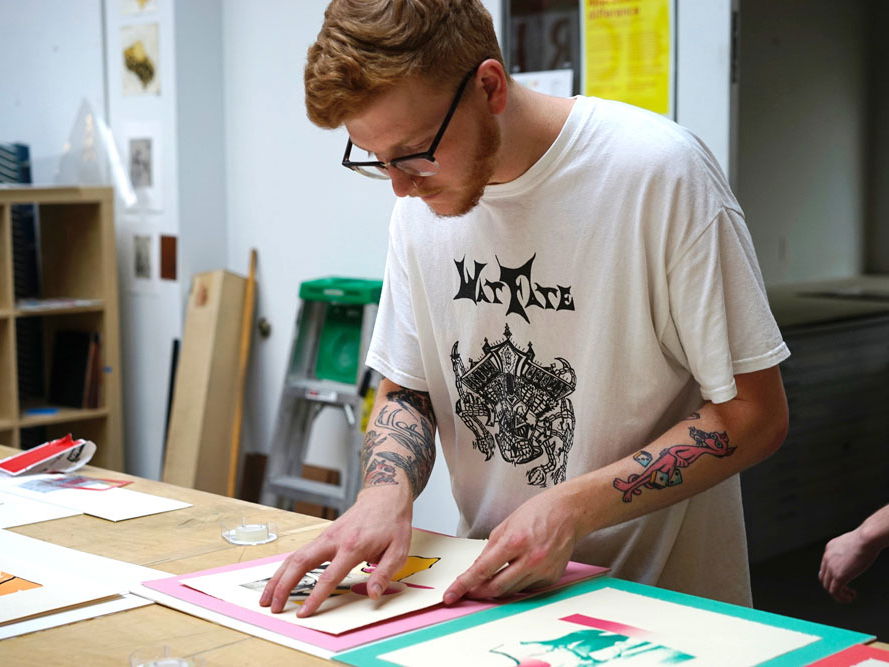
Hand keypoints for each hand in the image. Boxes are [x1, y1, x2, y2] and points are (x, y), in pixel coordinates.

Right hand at [259, 486, 411, 616]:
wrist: (384, 496)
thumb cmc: (392, 523)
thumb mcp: (398, 550)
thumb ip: (384, 574)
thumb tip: (373, 595)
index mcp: (352, 547)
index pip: (328, 576)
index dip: (314, 597)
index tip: (303, 613)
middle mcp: (333, 540)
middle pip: (300, 563)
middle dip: (283, 586)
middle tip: (273, 607)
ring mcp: (325, 537)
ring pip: (294, 557)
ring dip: (278, 578)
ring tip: (266, 598)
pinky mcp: (323, 537)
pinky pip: (299, 553)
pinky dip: (285, 568)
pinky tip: (278, 581)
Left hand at [443, 488, 577, 603]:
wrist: (569, 512)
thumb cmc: (538, 512)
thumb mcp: (506, 524)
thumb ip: (490, 549)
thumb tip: (477, 569)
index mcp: (514, 541)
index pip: (482, 570)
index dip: (463, 585)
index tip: (451, 595)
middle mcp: (530, 559)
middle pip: (496, 587)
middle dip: (478, 592)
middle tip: (468, 591)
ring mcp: (542, 570)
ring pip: (511, 591)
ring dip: (496, 588)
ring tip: (491, 578)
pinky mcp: (551, 577)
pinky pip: (527, 588)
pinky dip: (516, 584)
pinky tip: (516, 571)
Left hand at [819, 528, 879, 602]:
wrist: (866, 539)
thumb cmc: (866, 539)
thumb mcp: (853, 543)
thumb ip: (851, 549)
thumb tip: (859, 553)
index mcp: (829, 549)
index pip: (825, 566)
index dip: (832, 576)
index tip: (843, 580)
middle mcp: (827, 558)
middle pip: (824, 577)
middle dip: (834, 586)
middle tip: (846, 591)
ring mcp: (831, 567)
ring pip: (828, 587)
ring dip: (838, 594)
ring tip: (850, 596)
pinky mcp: (839, 576)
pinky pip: (834, 591)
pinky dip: (841, 597)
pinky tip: (851, 596)